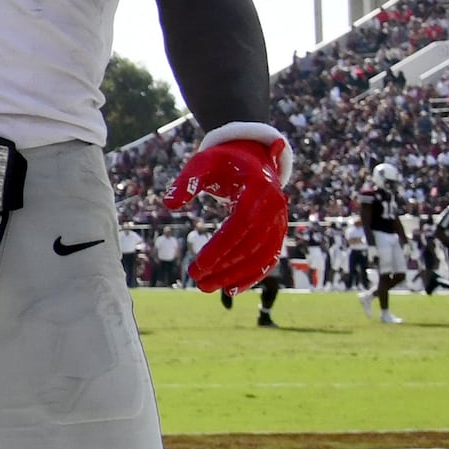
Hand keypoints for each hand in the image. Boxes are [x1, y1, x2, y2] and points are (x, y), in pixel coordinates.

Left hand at [168, 123, 291, 292]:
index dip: (221, 247)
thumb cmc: (223, 161)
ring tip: (208, 288)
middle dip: (226, 266)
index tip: (198, 265)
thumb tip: (168, 204)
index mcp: (259, 189)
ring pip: (263, 255)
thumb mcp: (202, 162)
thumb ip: (186, 181)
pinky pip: (269, 257)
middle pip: (252, 244)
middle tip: (198, 281)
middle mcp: (275, 206)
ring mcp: (280, 220)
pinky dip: (253, 275)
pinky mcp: (278, 231)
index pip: (241, 224)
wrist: (253, 158)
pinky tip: (231, 290)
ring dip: (238, 276)